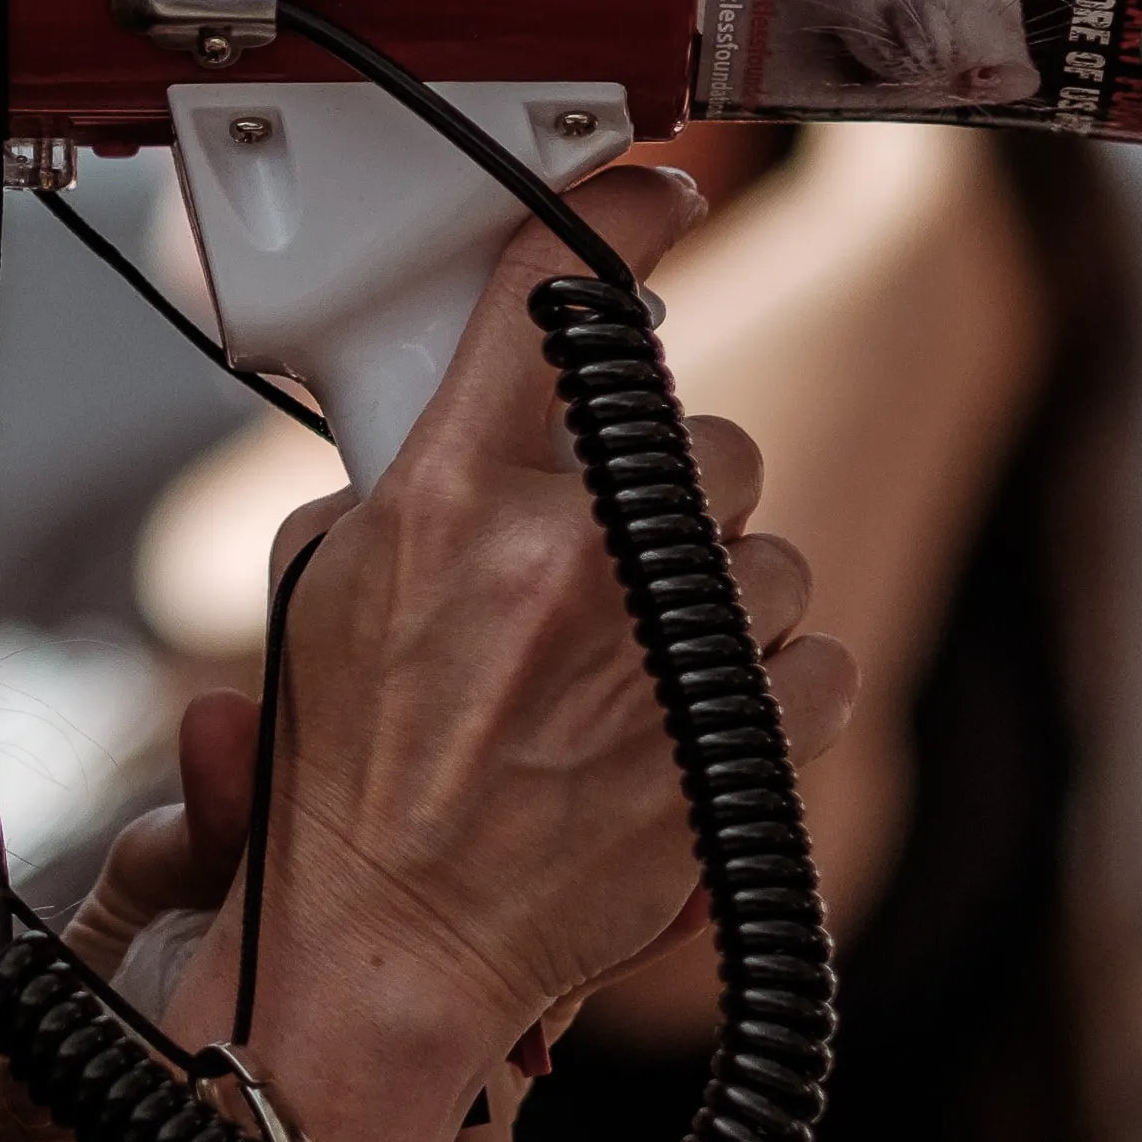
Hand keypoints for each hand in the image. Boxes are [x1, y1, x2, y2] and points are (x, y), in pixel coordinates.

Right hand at [124, 171, 858, 1141]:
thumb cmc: (345, 783)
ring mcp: (657, 653)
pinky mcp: (727, 746)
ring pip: (762, 546)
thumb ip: (410, 473)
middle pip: (694, 429)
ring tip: (634, 654)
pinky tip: (694, 712)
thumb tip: (485, 402)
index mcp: (448, 498)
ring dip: (713, 588)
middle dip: (661, 478)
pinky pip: (814, 655)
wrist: (389, 949)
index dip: (620, 214)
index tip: (655, 192)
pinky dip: (771, 682)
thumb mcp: (328, 585)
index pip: (554, 294)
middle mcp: (564, 558)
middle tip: (599, 544)